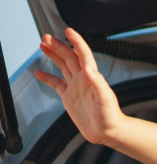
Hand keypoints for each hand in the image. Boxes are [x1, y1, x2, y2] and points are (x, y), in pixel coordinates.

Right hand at [34, 28, 125, 145]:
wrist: (107, 131)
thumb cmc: (110, 116)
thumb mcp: (105, 98)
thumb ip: (98, 83)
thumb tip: (88, 68)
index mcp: (92, 77)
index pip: (83, 54)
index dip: (76, 42)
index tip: (68, 31)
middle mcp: (83, 79)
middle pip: (69, 57)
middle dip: (58, 46)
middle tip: (46, 36)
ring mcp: (76, 87)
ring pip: (62, 67)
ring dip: (53, 56)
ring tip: (43, 45)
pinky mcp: (69, 97)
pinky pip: (57, 84)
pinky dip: (47, 78)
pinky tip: (39, 73)